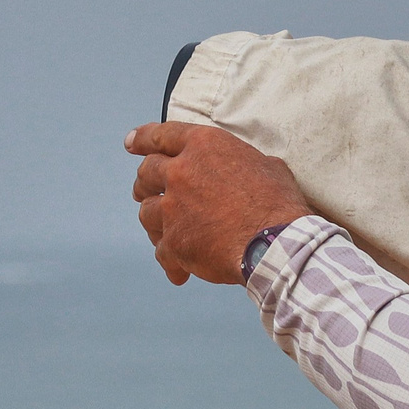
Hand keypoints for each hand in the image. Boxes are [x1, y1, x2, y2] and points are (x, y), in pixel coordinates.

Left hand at [125, 122, 312, 286]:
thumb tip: (252, 167)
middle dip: (144, 183)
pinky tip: (180, 272)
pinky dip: (171, 262)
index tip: (130, 143)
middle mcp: (182, 173)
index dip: (141, 139)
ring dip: (154, 222)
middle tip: (144, 190)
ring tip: (163, 232)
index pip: (161, 136)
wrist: (276, 243)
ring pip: (146, 212)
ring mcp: (173, 208)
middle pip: (147, 174)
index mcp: (204, 146)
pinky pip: (162, 252)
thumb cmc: (279, 205)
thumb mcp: (269, 167)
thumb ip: (247, 163)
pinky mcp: (174, 242)